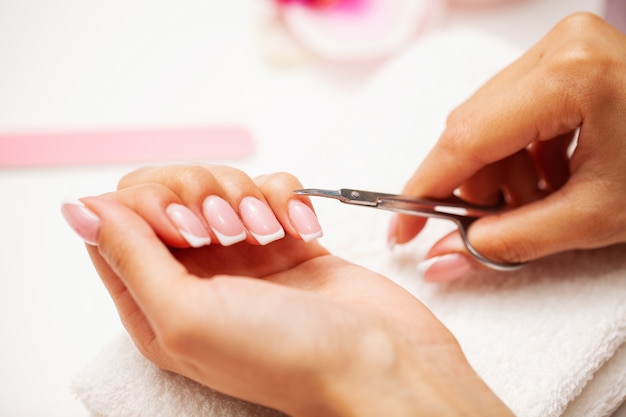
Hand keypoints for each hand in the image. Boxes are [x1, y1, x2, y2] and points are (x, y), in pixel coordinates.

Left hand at [63, 165, 511, 416]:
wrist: (380, 364)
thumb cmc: (288, 358)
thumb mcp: (187, 316)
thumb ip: (130, 258)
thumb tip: (82, 208)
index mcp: (156, 303)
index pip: (119, 220)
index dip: (149, 204)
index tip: (187, 225)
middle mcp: (195, 276)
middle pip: (170, 192)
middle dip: (203, 194)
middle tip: (232, 229)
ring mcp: (242, 255)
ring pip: (221, 184)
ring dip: (247, 195)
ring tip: (271, 233)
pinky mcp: (284, 238)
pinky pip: (270, 188)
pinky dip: (285, 196)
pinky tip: (302, 227)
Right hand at [390, 13, 625, 280]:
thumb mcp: (592, 218)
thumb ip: (507, 243)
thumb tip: (443, 258)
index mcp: (570, 76)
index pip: (466, 139)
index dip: (425, 190)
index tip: (403, 227)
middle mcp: (559, 46)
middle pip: (470, 127)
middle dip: (470, 186)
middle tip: (482, 226)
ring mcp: (562, 45)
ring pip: (486, 119)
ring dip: (496, 172)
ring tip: (535, 203)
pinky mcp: (566, 56)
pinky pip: (511, 109)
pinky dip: (517, 153)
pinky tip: (548, 177)